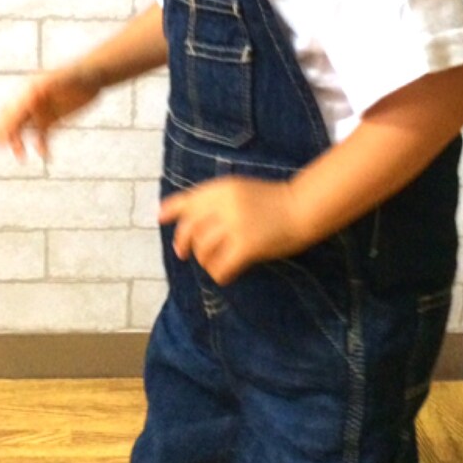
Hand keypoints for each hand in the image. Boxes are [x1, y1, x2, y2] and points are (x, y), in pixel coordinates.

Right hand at [0, 66, 101, 160]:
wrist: (92, 76)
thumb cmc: (76, 74)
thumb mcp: (62, 79)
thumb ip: (48, 85)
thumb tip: (33, 89)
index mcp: (29, 92)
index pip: (12, 111)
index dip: (5, 125)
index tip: (2, 139)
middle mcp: (32, 103)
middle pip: (14, 122)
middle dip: (9, 136)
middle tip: (11, 150)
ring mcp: (41, 113)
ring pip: (25, 131)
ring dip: (20, 144)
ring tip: (22, 158)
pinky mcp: (52, 121)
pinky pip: (42, 137)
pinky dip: (42, 147)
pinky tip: (45, 156)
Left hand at [158, 177, 303, 286]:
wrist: (302, 208)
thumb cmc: (272, 200)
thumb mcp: (240, 190)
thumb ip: (214, 200)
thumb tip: (179, 216)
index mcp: (222, 188)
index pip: (187, 200)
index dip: (171, 210)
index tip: (160, 219)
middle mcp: (224, 204)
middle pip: (191, 229)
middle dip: (184, 243)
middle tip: (184, 254)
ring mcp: (235, 225)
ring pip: (204, 250)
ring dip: (206, 261)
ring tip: (216, 262)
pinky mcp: (246, 246)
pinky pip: (221, 267)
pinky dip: (220, 274)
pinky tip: (226, 274)